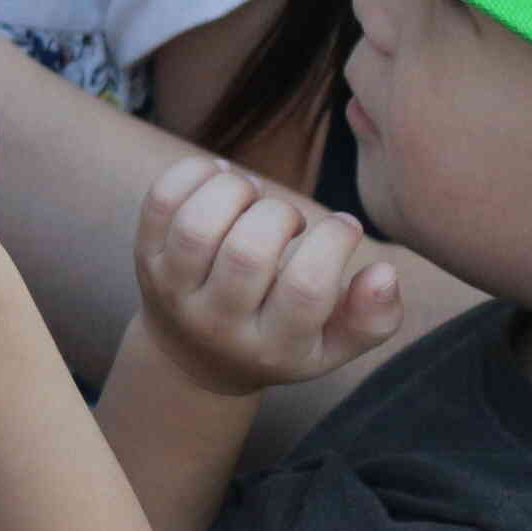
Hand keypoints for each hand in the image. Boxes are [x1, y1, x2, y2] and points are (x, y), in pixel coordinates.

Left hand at [130, 156, 403, 397]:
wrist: (196, 356)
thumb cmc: (281, 340)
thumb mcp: (333, 346)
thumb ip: (371, 317)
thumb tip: (385, 272)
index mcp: (273, 347)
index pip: (305, 291)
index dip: (333, 244)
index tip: (346, 225)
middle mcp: (218, 322)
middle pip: (247, 254)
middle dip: (280, 216)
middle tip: (292, 219)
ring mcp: (175, 289)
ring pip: (197, 226)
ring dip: (235, 192)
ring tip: (255, 196)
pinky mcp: (145, 257)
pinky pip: (160, 203)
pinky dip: (194, 174)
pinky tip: (222, 179)